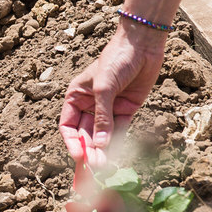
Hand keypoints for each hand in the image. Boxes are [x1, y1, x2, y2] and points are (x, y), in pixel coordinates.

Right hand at [59, 22, 166, 171]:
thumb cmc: (116, 59)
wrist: (142, 45)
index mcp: (76, 96)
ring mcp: (108, 108)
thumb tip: (99, 144)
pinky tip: (115, 155)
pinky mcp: (126, 110)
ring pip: (102, 135)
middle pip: (85, 134)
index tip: (78, 155)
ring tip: (104, 166)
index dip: (72, 142)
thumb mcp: (103, 87)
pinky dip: (117, 143)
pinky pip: (119, 130)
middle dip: (89, 150)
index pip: (68, 125)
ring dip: (102, 150)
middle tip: (94, 166)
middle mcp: (90, 104)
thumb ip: (101, 116)